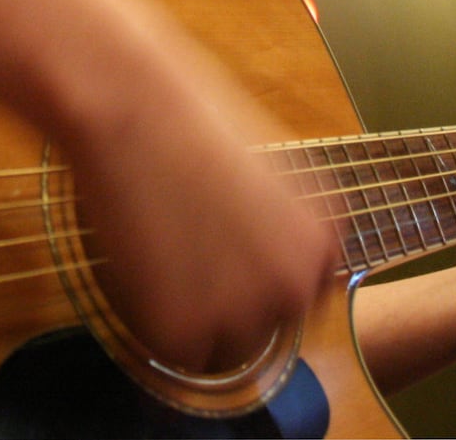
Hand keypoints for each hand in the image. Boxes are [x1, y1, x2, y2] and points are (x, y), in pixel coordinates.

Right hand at [63, 54, 340, 373]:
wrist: (133, 104)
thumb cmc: (187, 113)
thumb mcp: (269, 165)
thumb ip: (279, 220)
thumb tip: (261, 258)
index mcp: (322, 243)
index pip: (297, 293)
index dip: (253, 273)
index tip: (220, 245)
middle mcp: (297, 285)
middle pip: (262, 326)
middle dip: (224, 298)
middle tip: (181, 243)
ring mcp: (244, 313)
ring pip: (219, 346)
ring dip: (190, 313)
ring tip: (161, 244)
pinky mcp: (187, 331)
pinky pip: (174, 350)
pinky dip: (153, 317)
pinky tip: (143, 258)